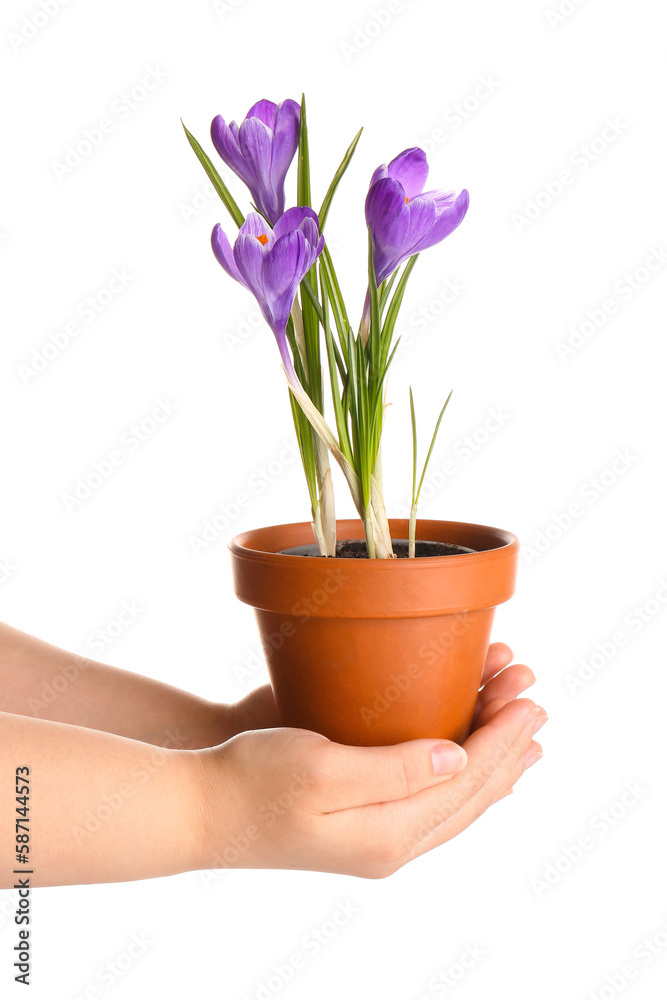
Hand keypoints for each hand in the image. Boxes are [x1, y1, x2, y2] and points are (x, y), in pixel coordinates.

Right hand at [194, 644, 545, 877]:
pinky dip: (462, 780)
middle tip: (535, 706)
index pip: (466, 782)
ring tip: (521, 736)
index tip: (529, 703)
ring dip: (491, 764)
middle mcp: (391, 844)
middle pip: (470, 795)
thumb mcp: (322, 769)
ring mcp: (376, 839)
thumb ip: (395, 769)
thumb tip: (457, 757)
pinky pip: (431, 803)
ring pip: (455, 801)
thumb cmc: (251, 780)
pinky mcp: (361, 826)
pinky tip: (469, 768)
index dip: (502, 740)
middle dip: (506, 749)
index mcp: (388, 833)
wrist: (201, 812)